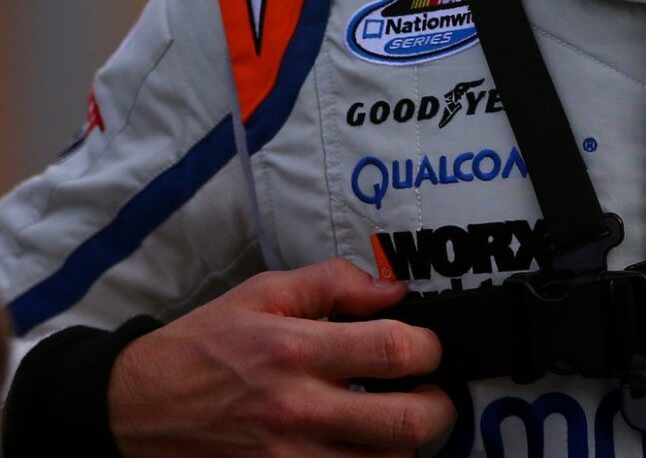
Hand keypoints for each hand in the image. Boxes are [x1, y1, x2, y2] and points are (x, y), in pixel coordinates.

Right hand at [108, 258, 454, 456]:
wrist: (130, 409)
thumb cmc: (200, 346)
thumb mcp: (261, 294)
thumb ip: (333, 283)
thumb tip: (393, 289)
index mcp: (297, 352)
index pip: (396, 351)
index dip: (430, 348)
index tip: (426, 348)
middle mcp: (297, 411)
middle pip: (406, 423)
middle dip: (436, 409)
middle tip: (428, 396)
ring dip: (400, 446)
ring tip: (390, 426)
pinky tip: (356, 448)